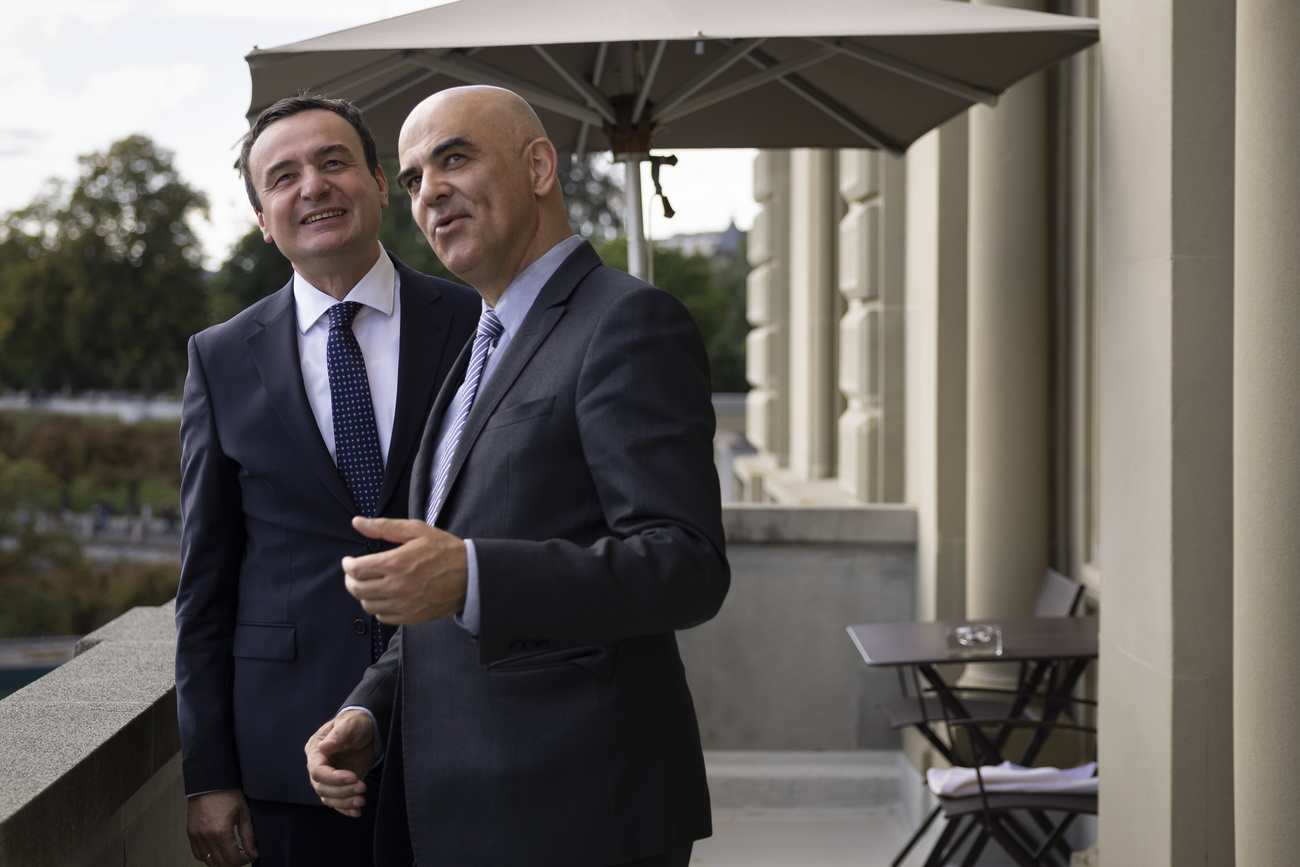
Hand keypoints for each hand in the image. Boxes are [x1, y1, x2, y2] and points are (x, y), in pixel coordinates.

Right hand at [186, 788, 257, 865]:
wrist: (210, 782)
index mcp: (221, 831)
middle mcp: (206, 836)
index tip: (251, 856)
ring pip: (209, 861)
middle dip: (235, 862)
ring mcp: (196, 836)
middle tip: (243, 856)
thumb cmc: (227, 794)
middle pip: (221, 862)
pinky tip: (217, 852)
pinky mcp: (191, 834)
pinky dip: (208, 858)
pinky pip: (198, 854)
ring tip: (231, 854)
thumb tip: (253, 852)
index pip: (233, 858)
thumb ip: (248, 836)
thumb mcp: (244, 814)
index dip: (245, 860)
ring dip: (222, 861)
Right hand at [306, 710, 375, 817]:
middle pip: (322, 786)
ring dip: (344, 801)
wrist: (367, 730)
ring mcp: (328, 777)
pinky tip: (356, 812)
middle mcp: (319, 765)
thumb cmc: (355, 723)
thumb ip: (338, 735)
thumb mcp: (349, 724)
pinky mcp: (339, 786)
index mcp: (316, 750)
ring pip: (328, 796)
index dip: (333, 777)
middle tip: (362, 787)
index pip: (317, 770)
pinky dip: (345, 809)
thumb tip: (323, 747)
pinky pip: (337, 802)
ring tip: (361, 801)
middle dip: (342, 790)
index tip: (353, 777)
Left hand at [343, 517, 468, 624]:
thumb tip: (357, 523)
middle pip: (357, 589)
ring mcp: (404, 604)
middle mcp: (397, 586)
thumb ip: (384, 527)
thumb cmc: (445, 550)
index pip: (356, 569)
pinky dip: (378, 608)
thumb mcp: (417, 530)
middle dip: (350, 580)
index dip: (347, 565)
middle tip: (354, 574)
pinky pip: (383, 617)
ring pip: (368, 605)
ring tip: (369, 584)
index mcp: (396, 562)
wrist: (471, 575)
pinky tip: (385, 597)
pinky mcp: (411, 617)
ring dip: (363, 594)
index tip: (349, 561)